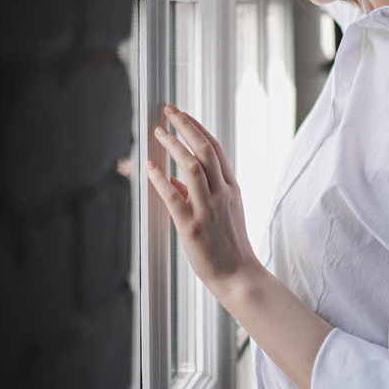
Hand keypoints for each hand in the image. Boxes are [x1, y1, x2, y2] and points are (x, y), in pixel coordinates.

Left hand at [146, 104, 255, 289]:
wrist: (239, 276)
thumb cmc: (230, 246)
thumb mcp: (222, 213)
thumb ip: (198, 194)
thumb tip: (171, 180)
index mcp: (231, 189)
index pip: (215, 149)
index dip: (198, 128)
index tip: (183, 115)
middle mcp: (222, 195)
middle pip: (205, 150)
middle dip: (185, 127)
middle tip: (169, 112)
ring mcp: (209, 210)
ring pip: (192, 168)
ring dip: (173, 146)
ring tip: (159, 133)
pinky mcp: (192, 228)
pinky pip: (174, 198)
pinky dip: (160, 180)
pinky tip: (149, 168)